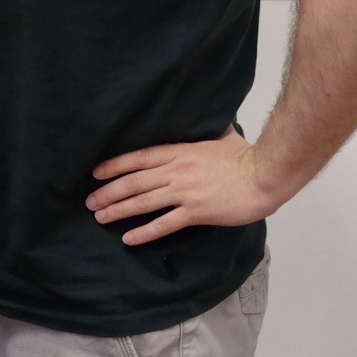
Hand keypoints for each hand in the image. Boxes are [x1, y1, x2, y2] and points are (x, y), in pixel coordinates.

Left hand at [87, 128, 281, 245]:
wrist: (266, 176)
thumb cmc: (248, 157)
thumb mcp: (222, 136)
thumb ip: (209, 130)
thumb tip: (211, 118)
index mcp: (179, 152)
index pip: (137, 158)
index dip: (114, 166)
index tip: (96, 173)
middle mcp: (176, 171)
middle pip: (133, 181)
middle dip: (108, 192)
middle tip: (90, 201)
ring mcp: (184, 192)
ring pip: (143, 202)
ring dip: (118, 210)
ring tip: (100, 217)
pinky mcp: (196, 212)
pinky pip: (164, 224)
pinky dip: (144, 232)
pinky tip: (129, 238)